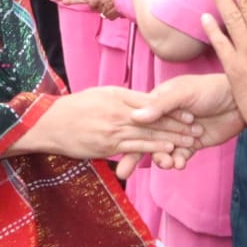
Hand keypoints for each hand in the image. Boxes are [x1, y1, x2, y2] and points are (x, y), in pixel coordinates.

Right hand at [9, 87, 199, 161]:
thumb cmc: (73, 108)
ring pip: (150, 133)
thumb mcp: (100, 95)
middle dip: (179, 124)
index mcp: (119, 96)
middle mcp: (120, 110)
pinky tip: (169, 152)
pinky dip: (154, 150)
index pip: (152, 103)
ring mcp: (115, 128)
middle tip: (198, 127)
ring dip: (172, 137)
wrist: (48, 123)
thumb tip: (141, 104)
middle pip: (156, 118)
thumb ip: (122, 99)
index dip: (172, 109)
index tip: (190, 112)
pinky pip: (136, 148)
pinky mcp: (110, 145)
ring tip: (191, 141)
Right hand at [128, 73, 243, 172]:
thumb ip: (161, 105)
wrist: (239, 100)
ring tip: (167, 164)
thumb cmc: (210, 88)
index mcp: (158, 102)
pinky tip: (179, 164)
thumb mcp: (184, 92)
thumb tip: (136, 117)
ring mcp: (179, 133)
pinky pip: (180, 156)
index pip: (138, 121)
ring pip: (163, 150)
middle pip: (146, 139)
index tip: (115, 150)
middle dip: (136, 155)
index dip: (126, 135)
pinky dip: (178, 162)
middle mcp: (166, 119)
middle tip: (125, 171)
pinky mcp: (192, 145)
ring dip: (162, 159)